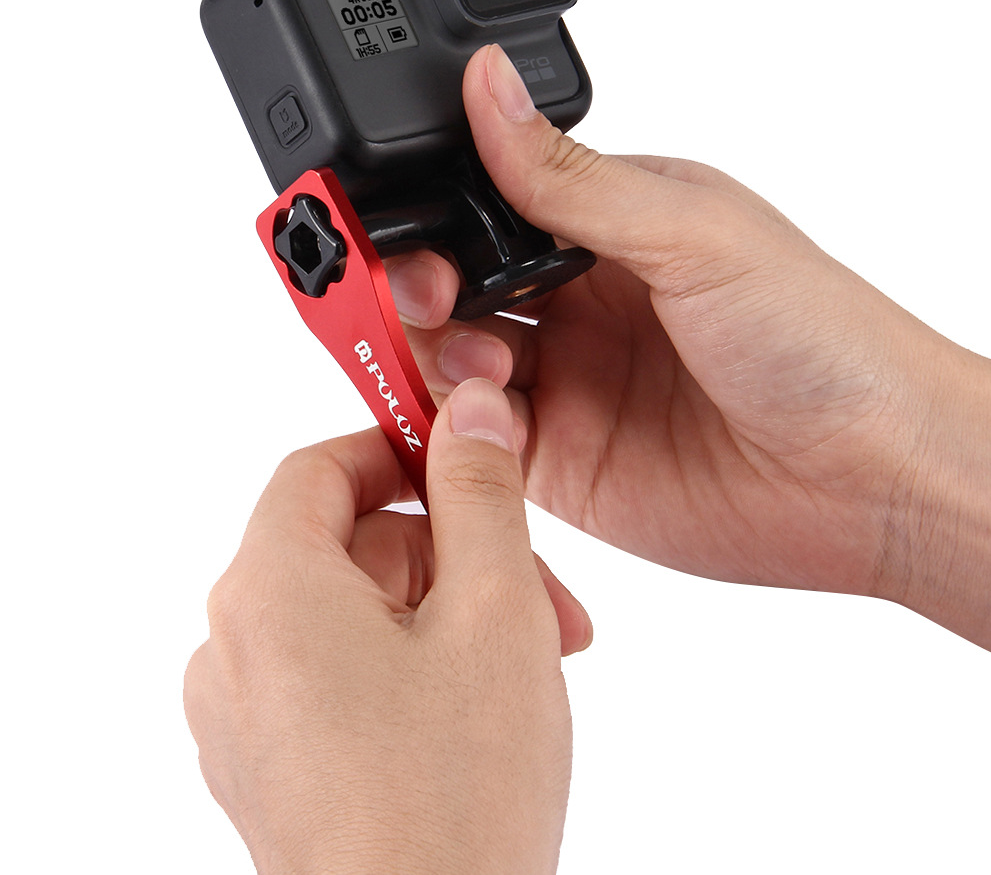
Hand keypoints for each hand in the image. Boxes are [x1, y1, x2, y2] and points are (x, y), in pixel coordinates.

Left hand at [184, 378, 588, 874]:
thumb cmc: (456, 792)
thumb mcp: (493, 606)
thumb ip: (479, 491)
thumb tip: (469, 410)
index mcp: (269, 591)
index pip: (321, 467)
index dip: (400, 448)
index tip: (468, 460)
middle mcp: (234, 650)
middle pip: (350, 547)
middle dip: (457, 555)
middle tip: (544, 595)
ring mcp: (247, 719)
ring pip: (357, 615)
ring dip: (450, 614)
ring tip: (535, 659)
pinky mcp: (274, 770)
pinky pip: (341, 677)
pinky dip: (413, 667)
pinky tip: (482, 707)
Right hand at [387, 45, 990, 687]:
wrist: (873, 473)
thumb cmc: (818, 336)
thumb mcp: (691, 231)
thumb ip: (571, 177)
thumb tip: (489, 83)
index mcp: (610, 222)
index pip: (489, 198)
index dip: (436, 204)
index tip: (396, 209)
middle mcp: (580, 299)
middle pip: (455, 279)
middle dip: (421, 280)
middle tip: (428, 290)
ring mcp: (569, 380)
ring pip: (450, 357)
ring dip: (437, 353)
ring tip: (484, 364)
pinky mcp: (561, 460)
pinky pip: (474, 438)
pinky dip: (456, 426)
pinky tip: (484, 417)